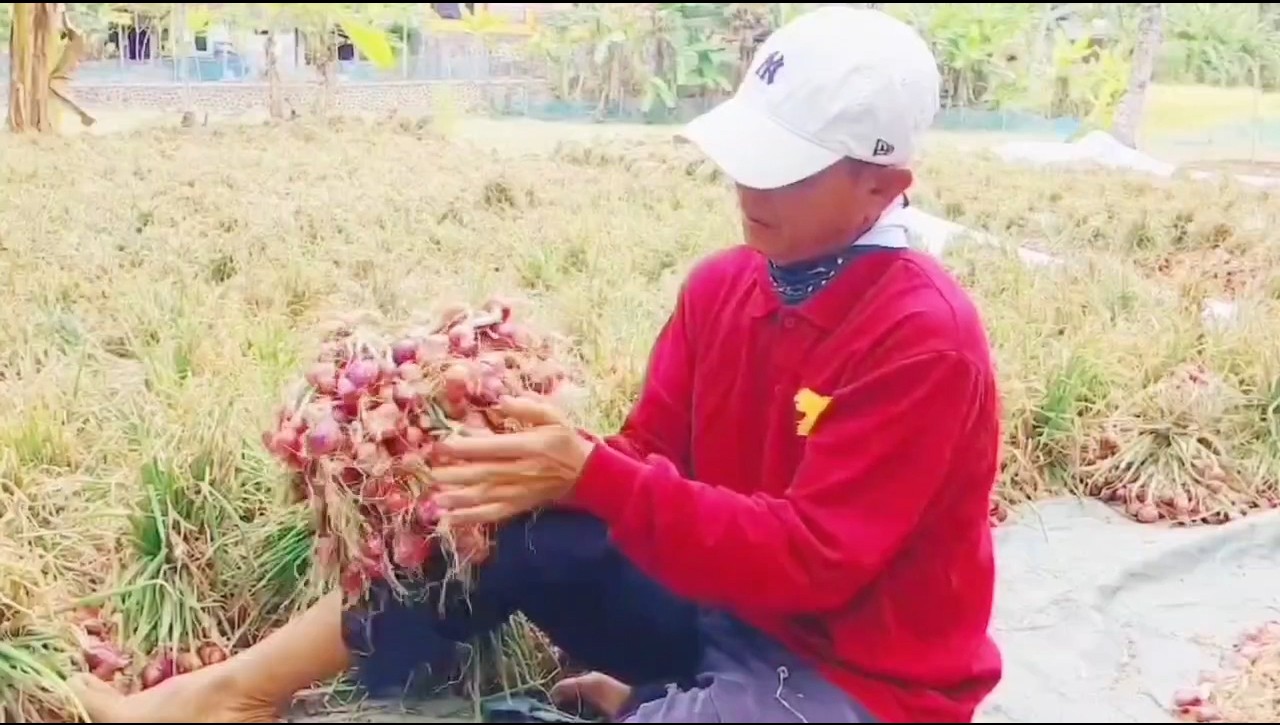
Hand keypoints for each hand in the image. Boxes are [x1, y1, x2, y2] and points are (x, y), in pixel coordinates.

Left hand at [430, 395, 595, 525]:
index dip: (466, 448)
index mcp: (530, 447)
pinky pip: (494, 514)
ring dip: (460, 499)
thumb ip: (528, 408)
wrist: (586, 472)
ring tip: (436, 498)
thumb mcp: (553, 416)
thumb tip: (501, 401)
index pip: (492, 448)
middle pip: (485, 475)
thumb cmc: (564, 440)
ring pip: (486, 497)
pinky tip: (451, 519)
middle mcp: (523, 471)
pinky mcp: (520, 505)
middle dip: (456, 475)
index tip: (442, 446)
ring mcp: (521, 491)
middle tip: (430, 473)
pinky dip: (472, 518)